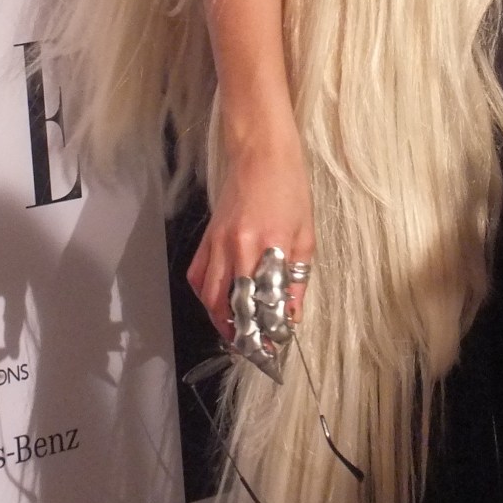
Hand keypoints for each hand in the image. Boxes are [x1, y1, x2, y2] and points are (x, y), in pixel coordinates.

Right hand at [185, 127, 313, 341]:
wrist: (261, 154)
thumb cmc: (290, 190)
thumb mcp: (305, 235)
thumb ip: (297, 279)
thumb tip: (292, 316)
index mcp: (268, 246)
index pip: (263, 302)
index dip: (267, 331)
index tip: (274, 348)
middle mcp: (237, 247)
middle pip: (229, 306)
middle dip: (241, 334)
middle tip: (254, 348)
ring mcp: (216, 243)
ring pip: (208, 296)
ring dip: (220, 320)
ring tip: (237, 333)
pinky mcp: (205, 238)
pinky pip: (197, 276)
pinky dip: (205, 296)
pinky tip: (218, 302)